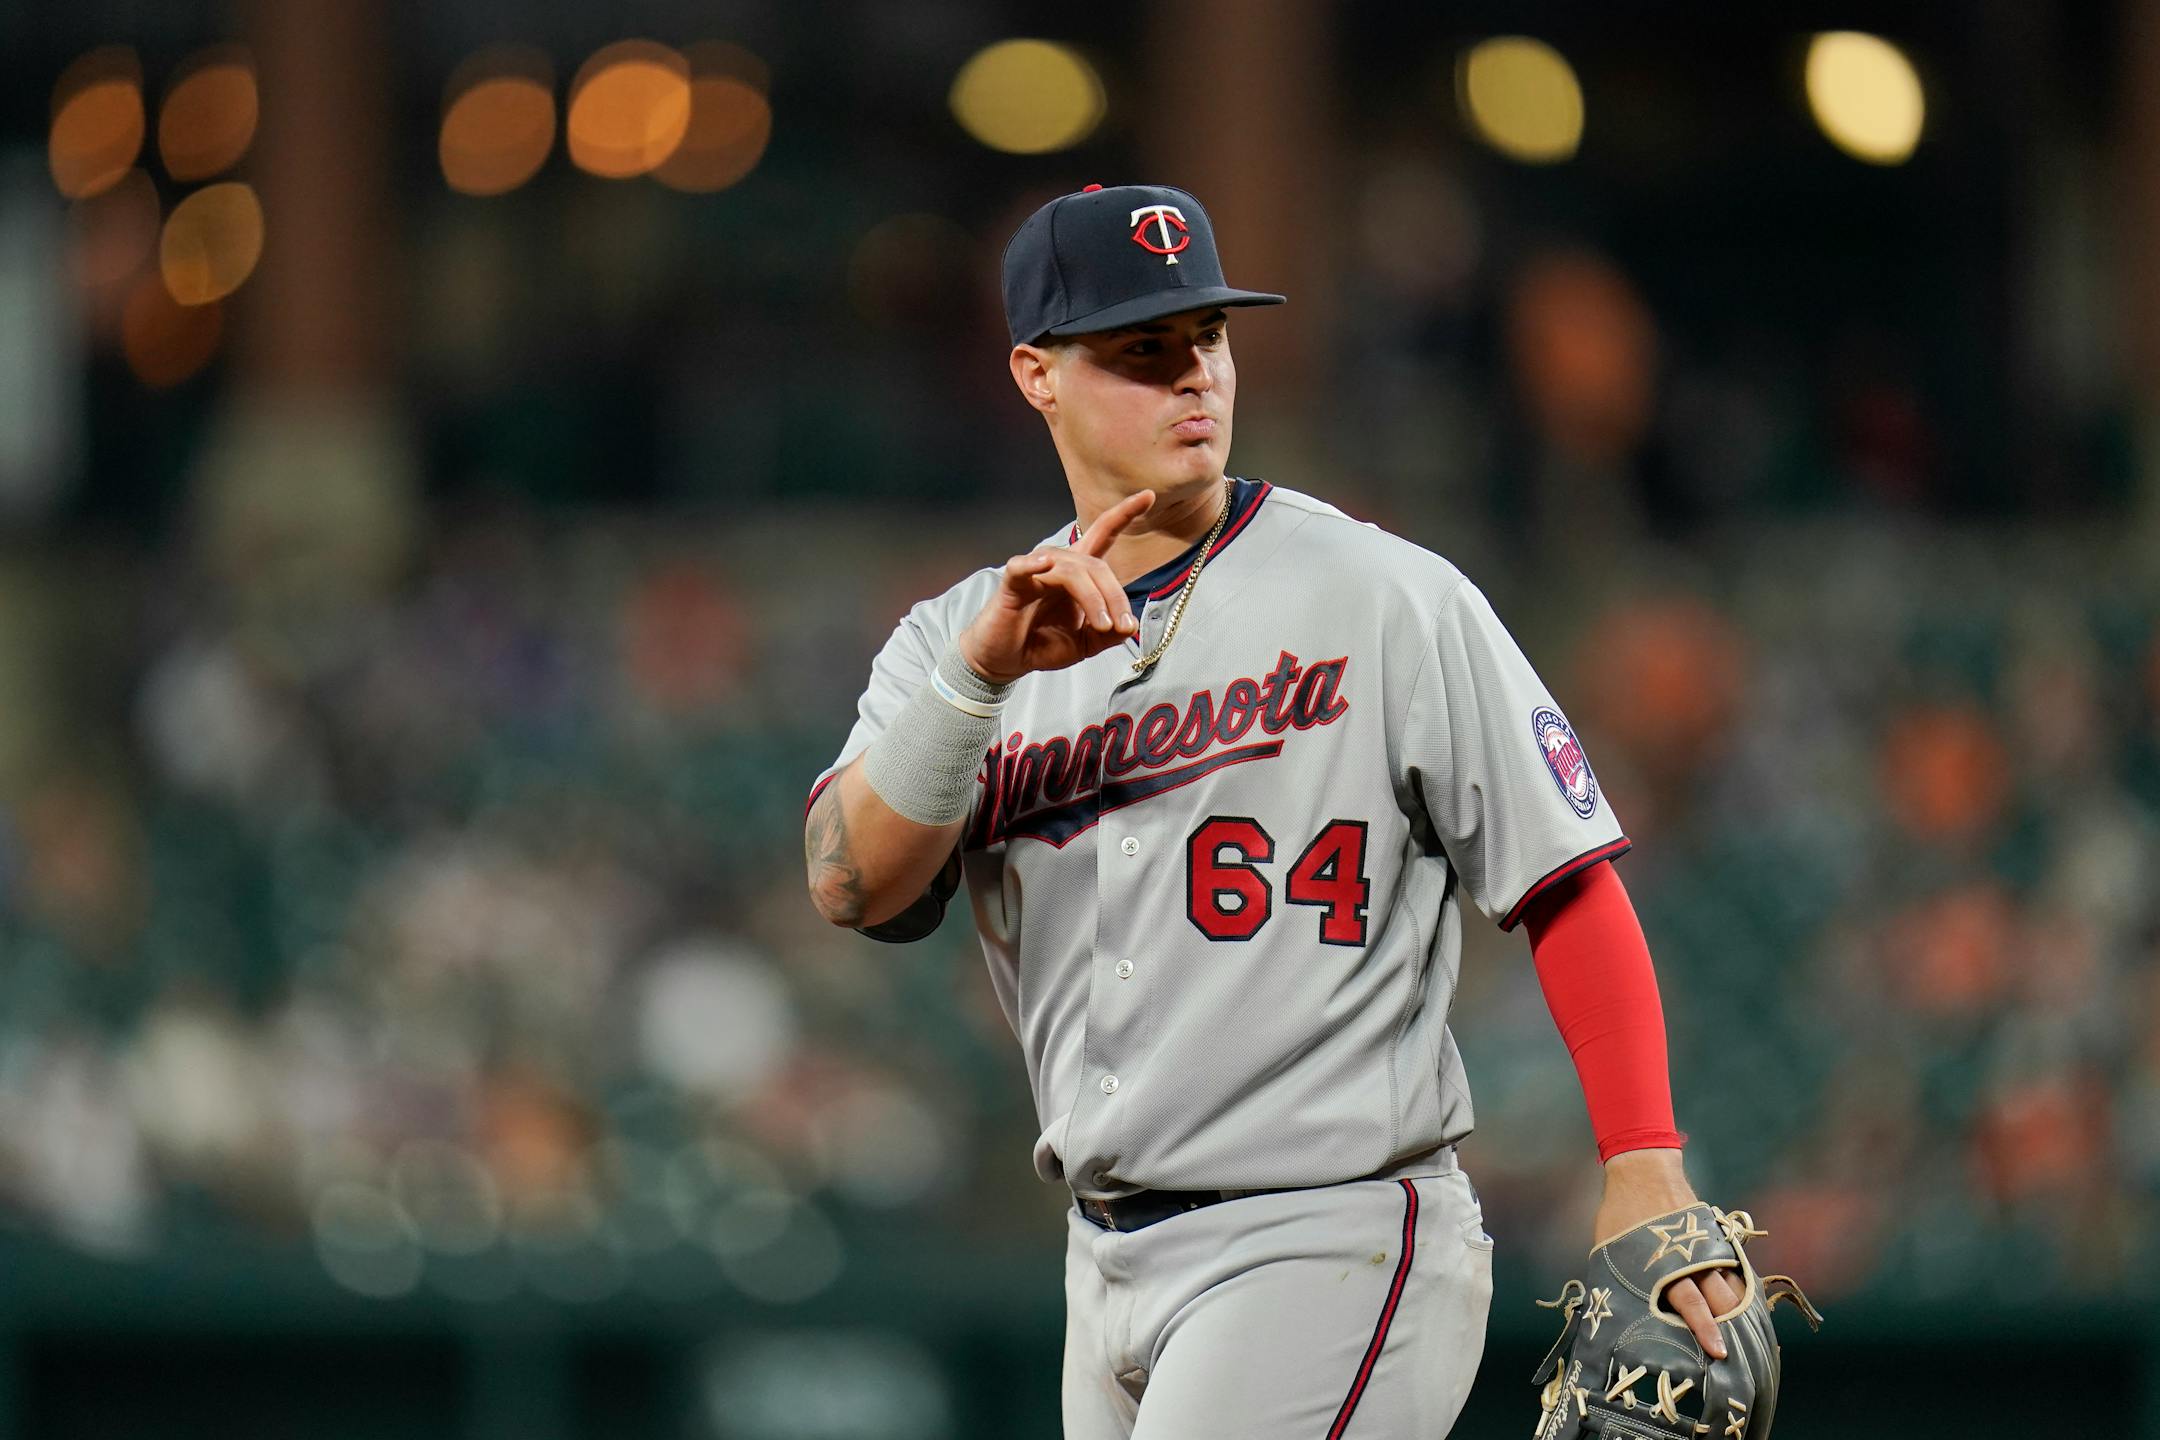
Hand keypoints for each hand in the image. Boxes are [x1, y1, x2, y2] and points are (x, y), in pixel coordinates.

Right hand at [957, 490, 1154, 682]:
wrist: (1006, 660)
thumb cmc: (1042, 643)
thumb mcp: (1085, 643)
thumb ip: (1109, 634)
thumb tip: (1131, 625)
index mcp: (1079, 573)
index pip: (1103, 535)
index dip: (1124, 514)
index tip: (1148, 495)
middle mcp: (1059, 564)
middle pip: (1096, 564)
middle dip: (1115, 596)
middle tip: (1122, 626)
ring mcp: (1035, 570)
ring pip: (1072, 571)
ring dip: (1093, 599)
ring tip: (1102, 625)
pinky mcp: (1013, 582)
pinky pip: (1023, 567)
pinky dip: (1033, 564)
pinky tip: (1044, 565)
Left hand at [1590, 1149, 1740, 1359]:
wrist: (1643, 1171)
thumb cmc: (1621, 1215)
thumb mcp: (1611, 1253)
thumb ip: (1624, 1285)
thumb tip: (1622, 1319)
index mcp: (1663, 1266)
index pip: (1691, 1305)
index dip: (1706, 1331)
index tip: (1719, 1352)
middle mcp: (1690, 1258)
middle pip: (1721, 1300)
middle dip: (1732, 1327)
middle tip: (1739, 1353)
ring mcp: (1707, 1246)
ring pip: (1734, 1285)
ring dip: (1742, 1310)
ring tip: (1750, 1335)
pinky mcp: (1716, 1236)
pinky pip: (1735, 1268)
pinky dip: (1742, 1287)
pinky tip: (1747, 1305)